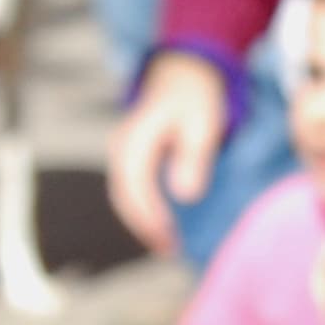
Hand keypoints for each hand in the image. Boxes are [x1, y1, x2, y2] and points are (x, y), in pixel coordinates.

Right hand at [107, 55, 232, 252]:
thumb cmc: (196, 99)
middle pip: (124, 195)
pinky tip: (161, 227)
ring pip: (124, 195)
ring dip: (142, 222)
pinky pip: (130, 189)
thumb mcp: (203, 124)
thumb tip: (184, 196)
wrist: (183, 74)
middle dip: (144, 226)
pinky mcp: (130, 158)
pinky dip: (142, 210)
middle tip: (170, 251)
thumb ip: (193, 158)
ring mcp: (122, 151)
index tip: (167, 236)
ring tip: (167, 247)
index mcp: (136, 136)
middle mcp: (122, 145)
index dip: (148, 213)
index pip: (135, 183)